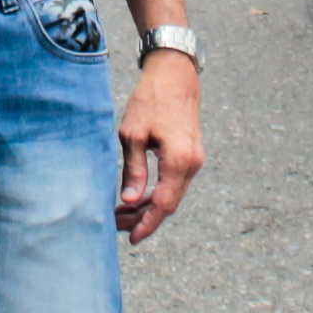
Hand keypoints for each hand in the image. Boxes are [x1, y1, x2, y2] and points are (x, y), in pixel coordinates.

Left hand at [115, 47, 203, 243]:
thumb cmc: (151, 100)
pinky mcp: (190, 154)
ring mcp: (194, 160)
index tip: (132, 238)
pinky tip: (138, 195)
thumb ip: (133, 169)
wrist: (175, 74)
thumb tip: (130, 200)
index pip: (164, 204)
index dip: (147, 224)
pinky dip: (157, 192)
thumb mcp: (133, 134)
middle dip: (145, 218)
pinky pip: (175, 182)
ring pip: (172, 194)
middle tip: (118, 225)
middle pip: (169, 203)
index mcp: (179, 161)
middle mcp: (192, 164)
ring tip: (123, 212)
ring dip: (150, 206)